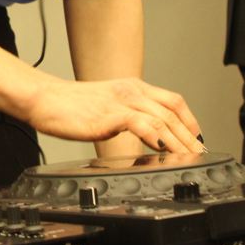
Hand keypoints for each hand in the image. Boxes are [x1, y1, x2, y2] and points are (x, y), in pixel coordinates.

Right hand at [28, 75, 203, 155]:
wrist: (45, 100)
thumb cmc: (70, 107)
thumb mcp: (108, 107)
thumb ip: (129, 117)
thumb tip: (147, 137)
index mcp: (133, 87)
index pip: (173, 101)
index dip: (190, 121)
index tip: (197, 139)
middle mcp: (131, 91)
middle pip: (173, 112)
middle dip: (190, 135)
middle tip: (200, 154)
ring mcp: (121, 102)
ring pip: (162, 119)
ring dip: (179, 140)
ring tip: (188, 156)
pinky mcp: (110, 115)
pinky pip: (141, 124)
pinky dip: (156, 136)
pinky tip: (161, 148)